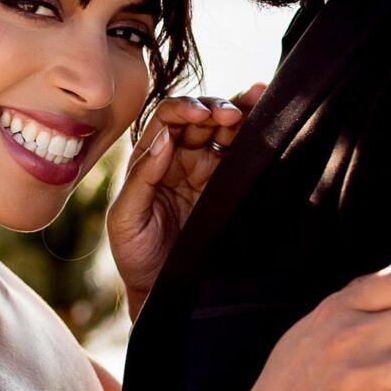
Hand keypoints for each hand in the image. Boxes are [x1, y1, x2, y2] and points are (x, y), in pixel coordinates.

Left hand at [107, 83, 266, 316]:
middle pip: (199, 118)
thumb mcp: (125, 219)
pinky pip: (241, 153)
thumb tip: (164, 139)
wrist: (163, 290)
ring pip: (223, 129)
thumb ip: (140, 178)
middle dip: (215, 108)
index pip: (167, 119)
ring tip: (256, 100)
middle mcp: (178, 157)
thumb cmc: (136, 255)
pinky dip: (254, 130)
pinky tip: (265, 111)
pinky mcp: (229, 185)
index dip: (183, 109)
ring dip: (238, 112)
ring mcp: (206, 169)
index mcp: (150, 159)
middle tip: (230, 115)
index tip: (200, 115)